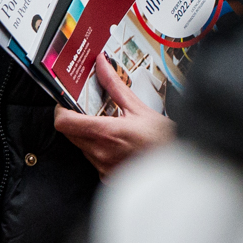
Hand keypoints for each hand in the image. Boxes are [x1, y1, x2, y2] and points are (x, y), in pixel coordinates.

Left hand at [53, 52, 174, 176]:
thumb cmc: (164, 140)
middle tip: (90, 110)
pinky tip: (116, 143)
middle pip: (70, 133)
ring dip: (88, 135)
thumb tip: (102, 65)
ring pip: (81, 146)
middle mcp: (100, 153)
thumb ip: (114, 86)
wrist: (180, 165)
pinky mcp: (107, 177)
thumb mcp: (139, 108)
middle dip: (76, 120)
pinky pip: (93, 160)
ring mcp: (103, 168)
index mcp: (106, 134)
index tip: (68, 102)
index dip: (61, 110)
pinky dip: (99, 149)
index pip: (64, 123)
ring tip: (109, 127)